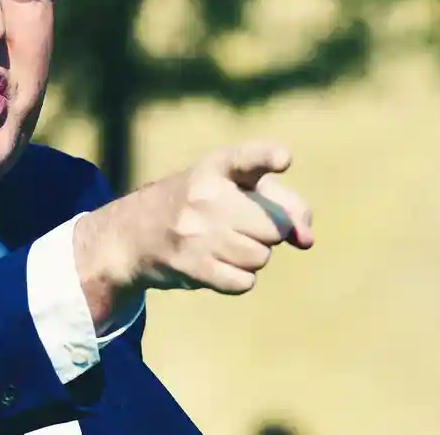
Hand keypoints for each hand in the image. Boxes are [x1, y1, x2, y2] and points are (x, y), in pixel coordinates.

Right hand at [74, 142, 313, 326]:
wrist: (133, 234)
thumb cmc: (199, 205)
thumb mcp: (234, 187)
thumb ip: (285, 204)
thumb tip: (306, 240)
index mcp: (215, 167)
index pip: (246, 158)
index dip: (267, 157)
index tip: (283, 159)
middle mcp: (204, 195)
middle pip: (274, 227)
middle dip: (266, 232)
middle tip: (238, 225)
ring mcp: (195, 232)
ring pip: (261, 257)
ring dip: (251, 256)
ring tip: (222, 243)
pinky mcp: (190, 265)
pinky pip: (244, 281)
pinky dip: (237, 278)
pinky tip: (214, 262)